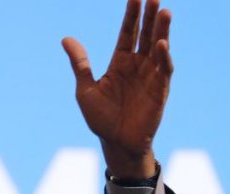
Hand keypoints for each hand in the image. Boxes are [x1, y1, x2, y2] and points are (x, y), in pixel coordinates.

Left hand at [62, 0, 173, 178]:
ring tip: (164, 11)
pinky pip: (163, 71)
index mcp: (120, 63)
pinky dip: (163, 57)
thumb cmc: (100, 119)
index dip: (131, 16)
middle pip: (145, 36)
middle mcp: (137, 66)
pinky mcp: (159, 91)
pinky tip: (161, 44)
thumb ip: (80, 63)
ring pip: (158, 48)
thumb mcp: (85, 89)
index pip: (127, 34)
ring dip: (161, 31)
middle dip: (149, 17)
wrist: (115, 143)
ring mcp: (150, 77)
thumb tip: (65, 38)